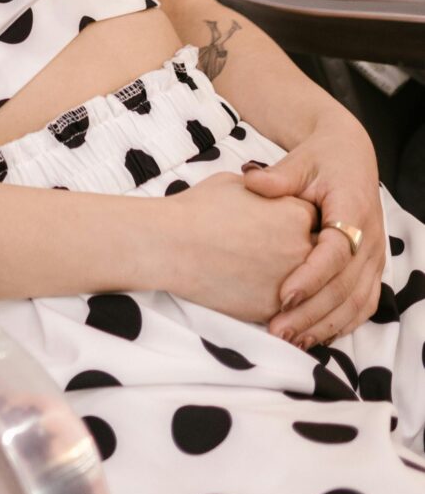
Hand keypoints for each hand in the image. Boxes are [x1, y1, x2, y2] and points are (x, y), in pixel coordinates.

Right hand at [161, 170, 317, 324]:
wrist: (174, 245)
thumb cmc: (199, 209)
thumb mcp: (237, 185)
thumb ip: (266, 192)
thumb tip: (268, 194)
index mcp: (296, 212)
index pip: (315, 219)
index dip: (300, 222)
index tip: (286, 224)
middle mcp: (303, 248)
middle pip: (319, 253)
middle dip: (306, 253)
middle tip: (284, 252)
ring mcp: (293, 281)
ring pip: (309, 286)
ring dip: (300, 283)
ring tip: (275, 277)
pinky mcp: (276, 308)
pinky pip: (291, 308)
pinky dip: (284, 305)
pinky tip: (266, 295)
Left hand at [246, 119, 386, 348]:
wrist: (350, 156)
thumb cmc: (320, 159)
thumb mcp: (300, 161)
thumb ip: (278, 177)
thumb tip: (252, 181)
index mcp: (353, 209)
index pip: (336, 252)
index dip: (312, 276)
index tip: (284, 295)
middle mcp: (370, 238)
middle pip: (346, 286)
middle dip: (313, 312)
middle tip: (279, 331)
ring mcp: (374, 256)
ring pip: (357, 301)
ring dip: (326, 325)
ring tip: (293, 342)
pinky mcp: (372, 268)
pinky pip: (363, 303)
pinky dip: (343, 324)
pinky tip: (317, 337)